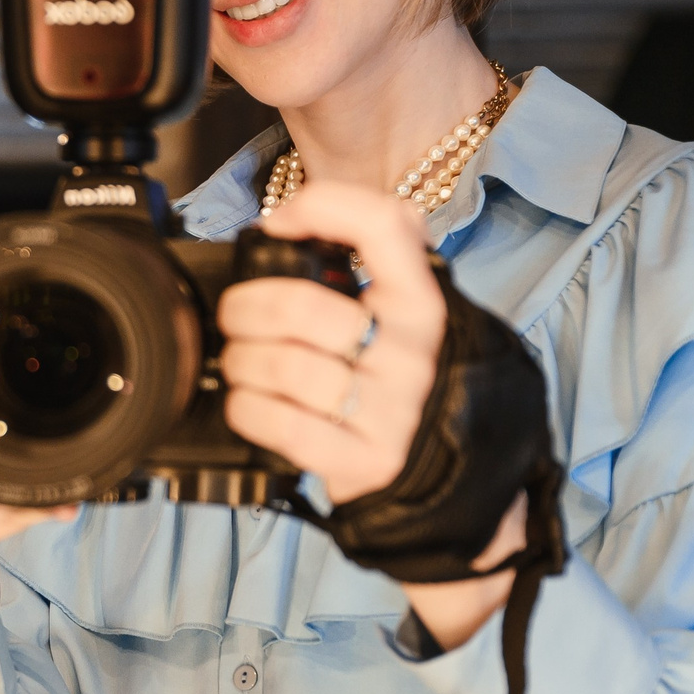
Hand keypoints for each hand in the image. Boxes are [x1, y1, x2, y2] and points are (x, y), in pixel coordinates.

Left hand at [218, 182, 518, 647]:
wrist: (457, 485)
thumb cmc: (409, 385)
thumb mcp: (412, 317)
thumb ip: (376, 263)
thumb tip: (290, 221)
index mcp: (425, 303)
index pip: (385, 226)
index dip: (321, 209)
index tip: (277, 225)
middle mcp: (414, 353)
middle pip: (300, 308)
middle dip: (244, 309)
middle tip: (236, 319)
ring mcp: (393, 410)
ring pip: (281, 367)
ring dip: (240, 364)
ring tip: (242, 366)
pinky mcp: (365, 461)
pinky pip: (279, 424)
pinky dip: (246, 409)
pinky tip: (249, 403)